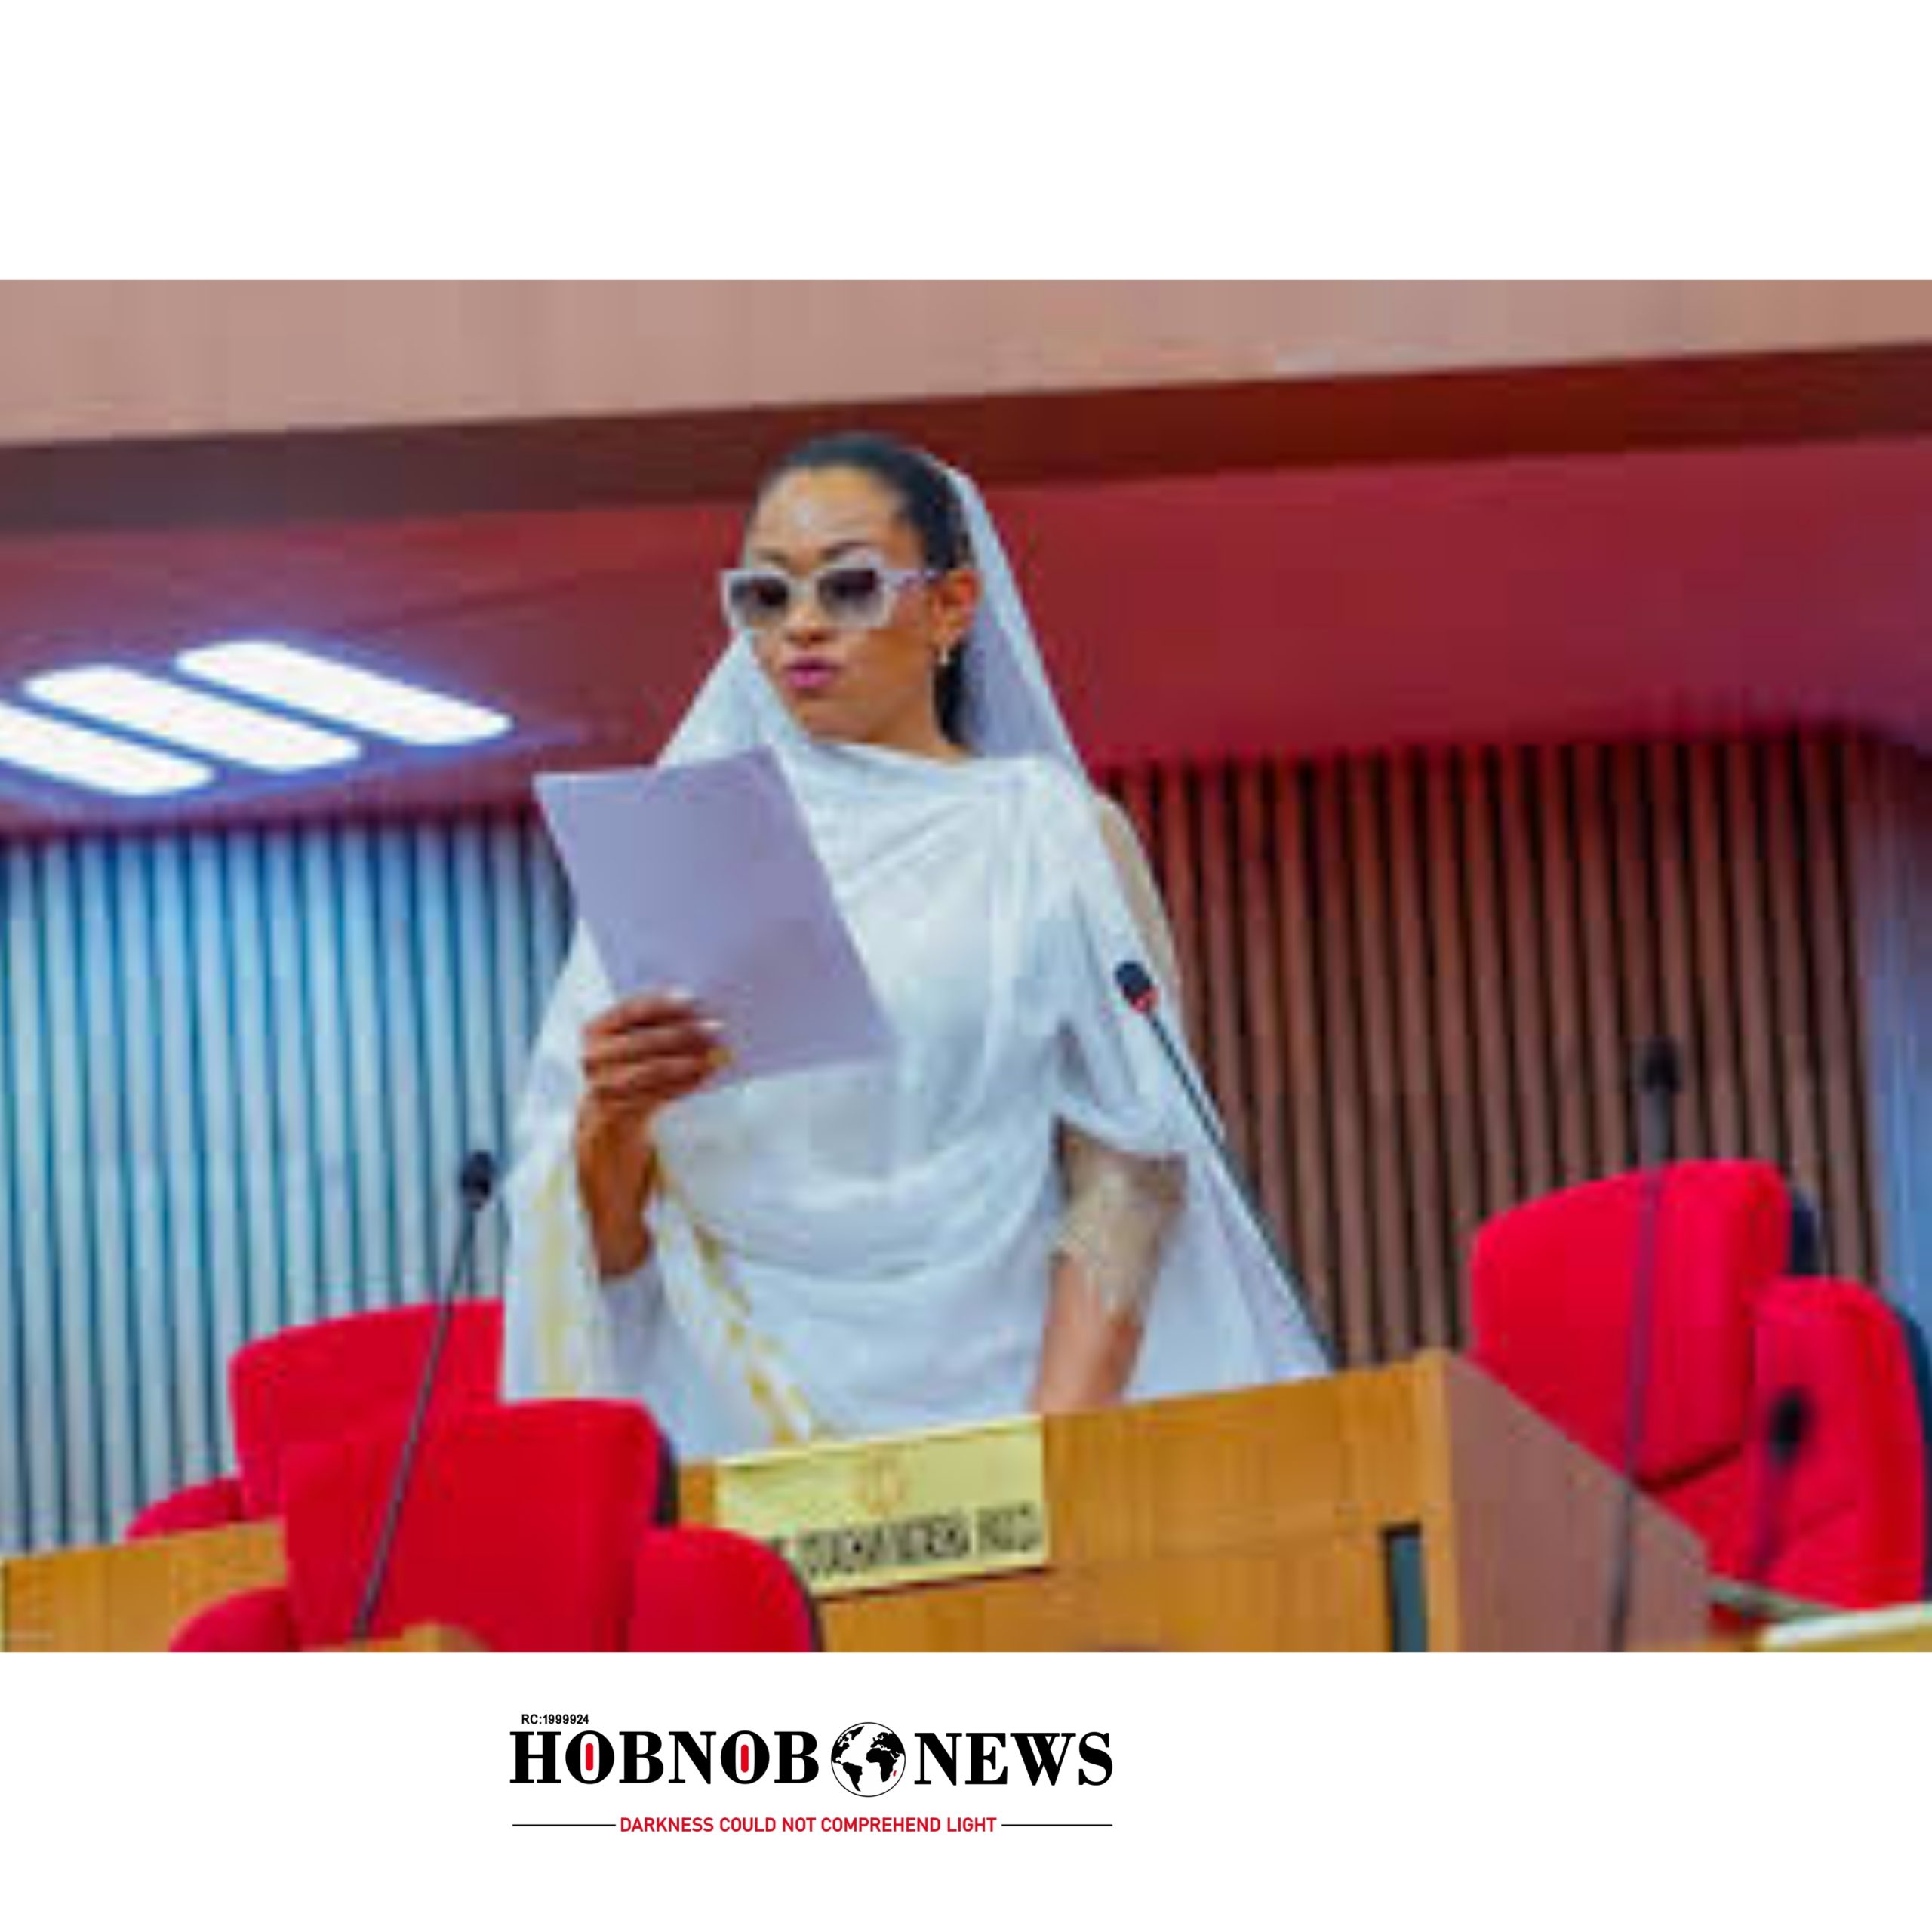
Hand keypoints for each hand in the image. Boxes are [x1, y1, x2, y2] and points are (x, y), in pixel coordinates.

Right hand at [574, 989, 726, 1278]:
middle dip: (667, 1029)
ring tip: (717, 1051)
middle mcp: (581, 1086)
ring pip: (626, 1072)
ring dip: (675, 1058)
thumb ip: (655, 1069)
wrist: (609, 1213)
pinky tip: (703, 1078)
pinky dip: (673, 1087)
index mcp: (588, 1068)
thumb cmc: (630, 1151)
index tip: (685, 995)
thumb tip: (705, 1033)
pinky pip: (636, 1105)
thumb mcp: (640, 1102)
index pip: (605, 1023)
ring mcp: (587, 1113)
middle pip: (615, 1044)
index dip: (641, 1006)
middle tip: (714, 1023)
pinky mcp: (601, 1140)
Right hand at [579, 988, 727, 1129]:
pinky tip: (706, 1075)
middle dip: (684, 1033)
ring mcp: (602, 1085)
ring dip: (689, 1062)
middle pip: (643, 1041)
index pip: (629, 1010)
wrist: (609, 1113)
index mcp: (596, 1029)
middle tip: (717, 1026)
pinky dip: (685, 1085)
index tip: (693, 997)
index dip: (661, 1004)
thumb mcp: (634, 1040)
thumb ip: (659, 1024)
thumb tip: (703, 1013)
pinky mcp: (617, 1110)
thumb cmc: (632, 1063)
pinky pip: (657, 1096)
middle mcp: (593, 1056)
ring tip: (717, 1055)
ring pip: (652, 1071)